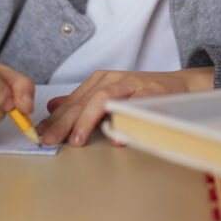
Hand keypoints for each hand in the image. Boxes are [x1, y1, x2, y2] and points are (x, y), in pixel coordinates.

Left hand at [36, 67, 214, 146]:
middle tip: (50, 140)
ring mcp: (131, 84)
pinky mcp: (150, 92)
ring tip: (77, 140)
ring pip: (102, 98)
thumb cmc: (142, 93)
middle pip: (82, 100)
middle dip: (63, 122)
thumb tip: (52, 106)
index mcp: (99, 81)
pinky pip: (133, 107)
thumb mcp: (108, 93)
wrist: (181, 85)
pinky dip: (122, 121)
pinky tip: (116, 139)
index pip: (71, 100)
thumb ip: (82, 101)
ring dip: (88, 120)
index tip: (39, 134)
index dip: (54, 118)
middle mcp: (112, 79)